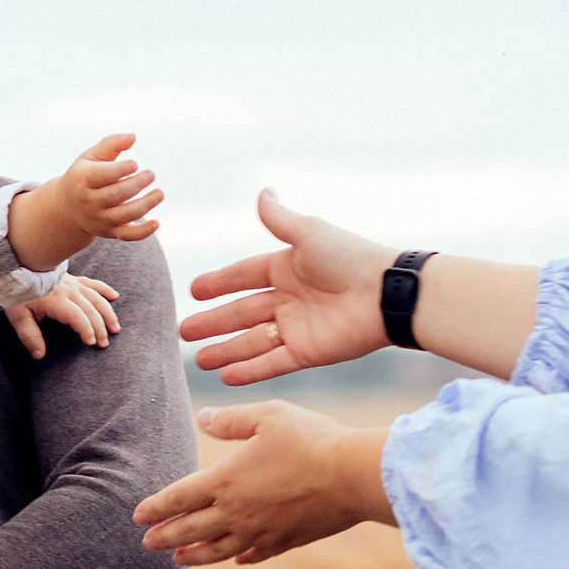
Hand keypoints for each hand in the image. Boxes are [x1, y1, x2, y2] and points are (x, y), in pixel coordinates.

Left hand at [2, 275, 123, 358]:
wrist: (16, 265)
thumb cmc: (17, 292)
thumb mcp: (18, 316)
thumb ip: (30, 336)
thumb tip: (39, 355)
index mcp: (56, 300)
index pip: (77, 316)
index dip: (86, 329)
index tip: (91, 342)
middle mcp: (68, 291)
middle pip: (90, 310)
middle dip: (100, 327)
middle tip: (104, 343)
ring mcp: (73, 283)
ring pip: (97, 298)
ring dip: (107, 313)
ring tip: (115, 328)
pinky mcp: (73, 279)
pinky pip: (93, 283)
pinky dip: (105, 290)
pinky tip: (115, 297)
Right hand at [56, 134, 162, 242]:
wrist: (68, 207)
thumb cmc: (84, 175)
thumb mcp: (91, 157)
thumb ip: (111, 144)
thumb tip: (133, 137)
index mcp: (83, 180)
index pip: (102, 176)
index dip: (120, 170)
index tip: (135, 164)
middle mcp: (89, 201)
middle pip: (115, 195)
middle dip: (136, 184)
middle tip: (151, 174)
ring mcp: (99, 219)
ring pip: (124, 215)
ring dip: (145, 205)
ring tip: (159, 193)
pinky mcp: (109, 232)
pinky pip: (127, 236)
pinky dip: (143, 232)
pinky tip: (157, 223)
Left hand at [132, 401, 393, 565]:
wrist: (353, 476)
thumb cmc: (310, 439)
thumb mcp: (268, 416)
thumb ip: (231, 420)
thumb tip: (203, 419)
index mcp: (226, 480)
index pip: (179, 498)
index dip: (156, 507)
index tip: (138, 515)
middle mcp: (237, 512)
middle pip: (191, 529)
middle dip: (166, 537)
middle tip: (147, 543)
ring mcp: (261, 531)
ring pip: (218, 550)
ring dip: (194, 554)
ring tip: (179, 559)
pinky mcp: (286, 541)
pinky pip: (255, 554)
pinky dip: (241, 557)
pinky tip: (236, 559)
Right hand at [180, 191, 395, 385]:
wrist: (386, 294)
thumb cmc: (350, 257)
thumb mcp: (308, 233)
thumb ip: (279, 220)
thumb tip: (262, 191)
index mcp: (287, 267)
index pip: (244, 276)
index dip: (219, 283)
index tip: (193, 291)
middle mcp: (289, 298)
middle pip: (242, 312)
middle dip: (213, 323)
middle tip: (183, 332)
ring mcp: (298, 327)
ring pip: (252, 341)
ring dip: (225, 350)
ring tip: (197, 359)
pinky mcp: (309, 352)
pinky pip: (273, 362)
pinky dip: (250, 370)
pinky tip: (226, 377)